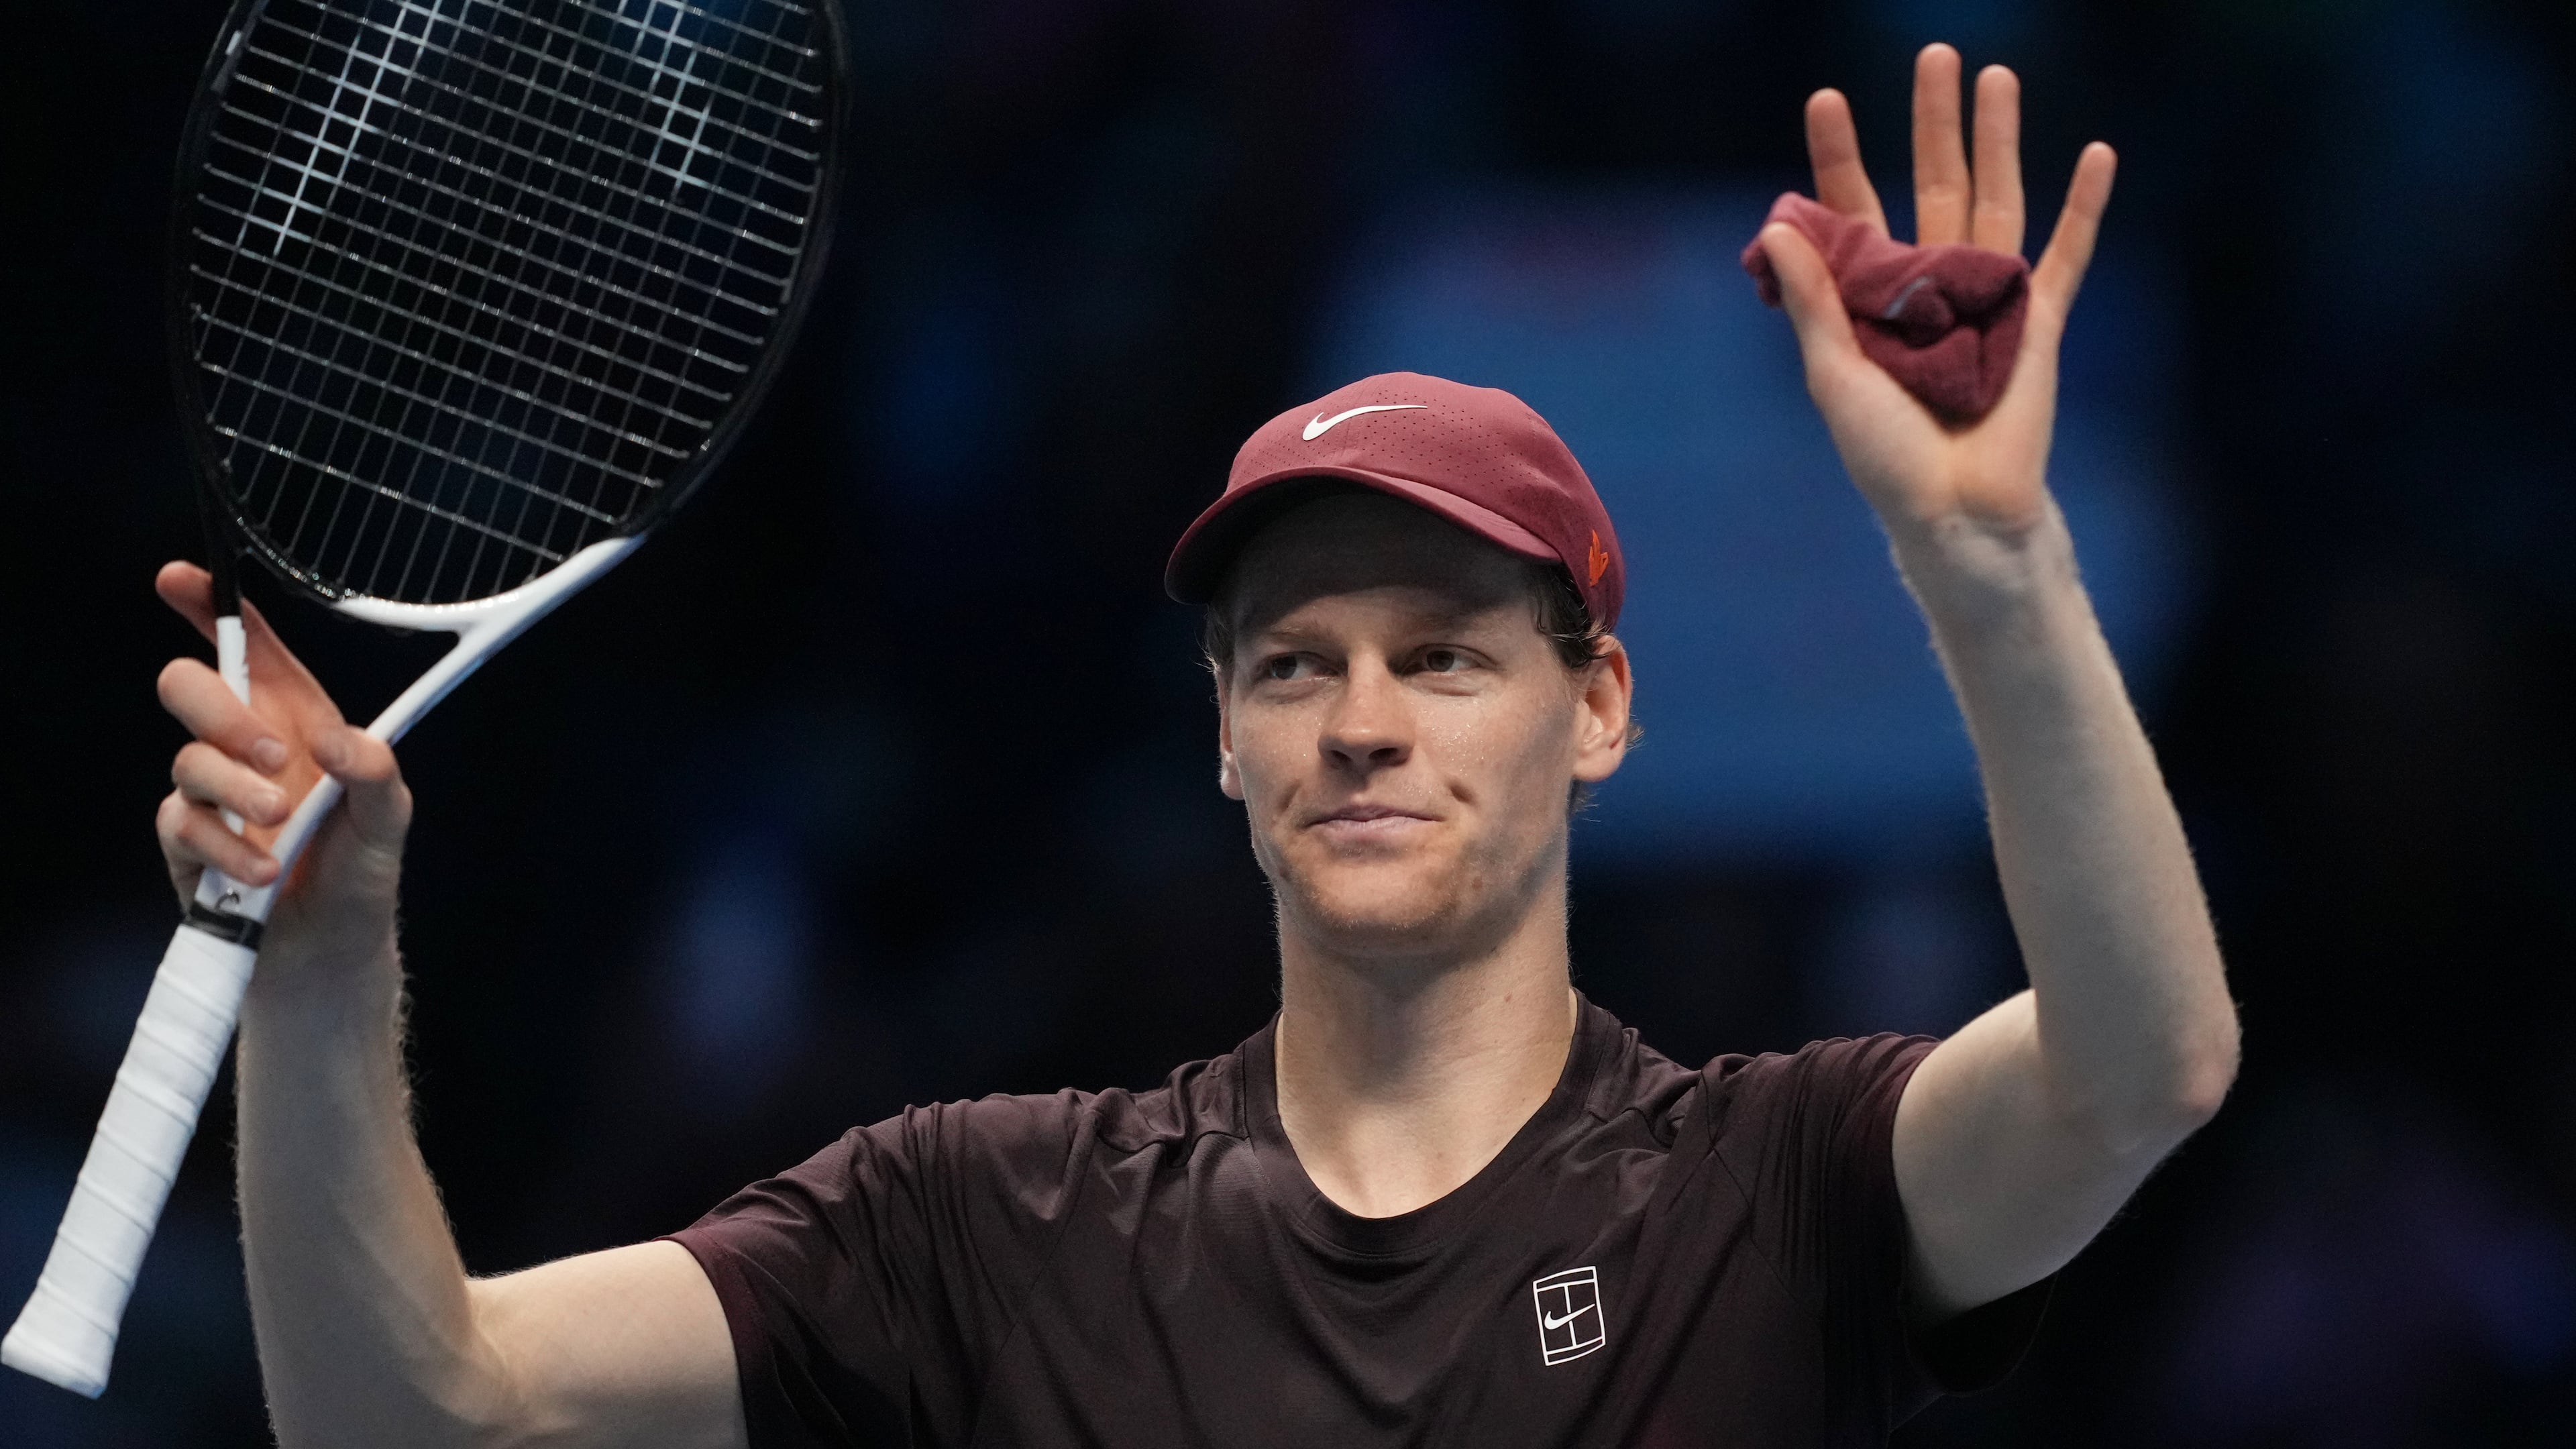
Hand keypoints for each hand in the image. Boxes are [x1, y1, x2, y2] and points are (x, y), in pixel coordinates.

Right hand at [153, 563, 411, 974]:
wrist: (330, 945)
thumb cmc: (359, 867)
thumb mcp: (389, 816)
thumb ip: (376, 770)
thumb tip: (336, 741)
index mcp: (296, 719)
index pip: (248, 649)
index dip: (211, 607)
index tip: (180, 580)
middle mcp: (244, 745)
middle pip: (188, 685)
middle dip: (220, 712)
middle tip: (274, 755)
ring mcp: (210, 792)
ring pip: (185, 759)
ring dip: (235, 790)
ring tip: (280, 823)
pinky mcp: (187, 841)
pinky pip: (182, 824)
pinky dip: (227, 847)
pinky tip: (265, 870)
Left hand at [1758, 44, 2113, 545]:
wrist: (1955, 511)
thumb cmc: (1885, 455)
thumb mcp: (1833, 374)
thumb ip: (1812, 300)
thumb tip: (1773, 223)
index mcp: (1872, 297)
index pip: (1855, 207)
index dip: (1841, 154)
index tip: (1827, 98)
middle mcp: (1930, 285)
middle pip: (1934, 182)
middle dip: (1933, 121)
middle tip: (1937, 52)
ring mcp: (1987, 297)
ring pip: (1997, 199)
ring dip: (2000, 139)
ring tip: (1998, 77)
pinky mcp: (2040, 320)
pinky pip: (2067, 254)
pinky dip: (2085, 207)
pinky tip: (2098, 154)